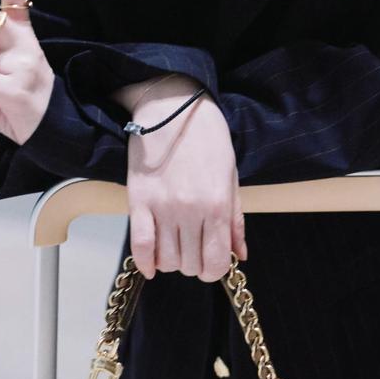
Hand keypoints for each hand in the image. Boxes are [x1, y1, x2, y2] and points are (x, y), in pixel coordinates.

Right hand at [127, 82, 246, 283]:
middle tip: (193, 248)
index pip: (215, 262)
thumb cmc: (207, 138)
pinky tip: (151, 267)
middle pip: (190, 265)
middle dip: (194, 264)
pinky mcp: (138, 201)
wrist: (173, 107)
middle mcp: (190, 211)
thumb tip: (240, 254)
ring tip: (174, 246)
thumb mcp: (231, 176)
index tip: (212, 263)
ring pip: (166, 260)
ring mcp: (162, 208)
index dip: (214, 271)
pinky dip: (145, 263)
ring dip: (172, 261)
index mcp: (218, 205)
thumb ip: (235, 220)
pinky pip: (140, 245)